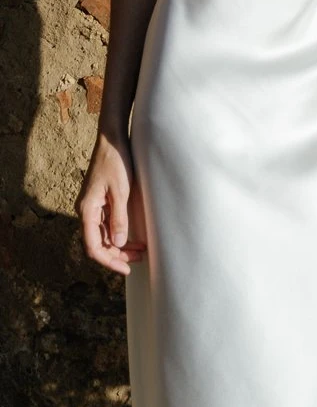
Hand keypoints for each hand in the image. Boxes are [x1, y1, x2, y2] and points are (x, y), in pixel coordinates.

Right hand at [77, 132, 147, 274]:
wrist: (112, 138)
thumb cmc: (116, 161)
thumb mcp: (121, 190)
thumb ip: (119, 217)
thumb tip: (119, 243)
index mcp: (86, 210)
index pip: (93, 246)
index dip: (109, 260)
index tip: (126, 268)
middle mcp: (86, 211)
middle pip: (98, 243)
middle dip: (116, 255)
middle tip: (138, 260)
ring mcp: (92, 206)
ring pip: (103, 235)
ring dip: (119, 245)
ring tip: (139, 251)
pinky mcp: (100, 201)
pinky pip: (106, 224)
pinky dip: (118, 233)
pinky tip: (132, 237)